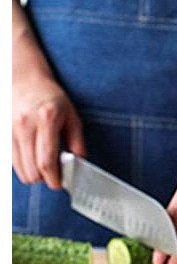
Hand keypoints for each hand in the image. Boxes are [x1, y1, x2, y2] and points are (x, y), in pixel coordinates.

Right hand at [12, 32, 85, 188]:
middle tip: (56, 174)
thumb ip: (77, 140)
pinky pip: (11, 162)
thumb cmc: (50, 97)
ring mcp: (9, 131)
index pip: (46, 162)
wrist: (22, 80)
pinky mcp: (2, 135)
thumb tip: (80, 162)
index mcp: (46, 121)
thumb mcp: (71, 115)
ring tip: (44, 164)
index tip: (60, 183)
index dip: (54, 179)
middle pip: (31, 171)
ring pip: (20, 170)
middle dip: (45, 178)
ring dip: (33, 174)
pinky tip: (32, 157)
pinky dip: (23, 166)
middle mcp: (24, 127)